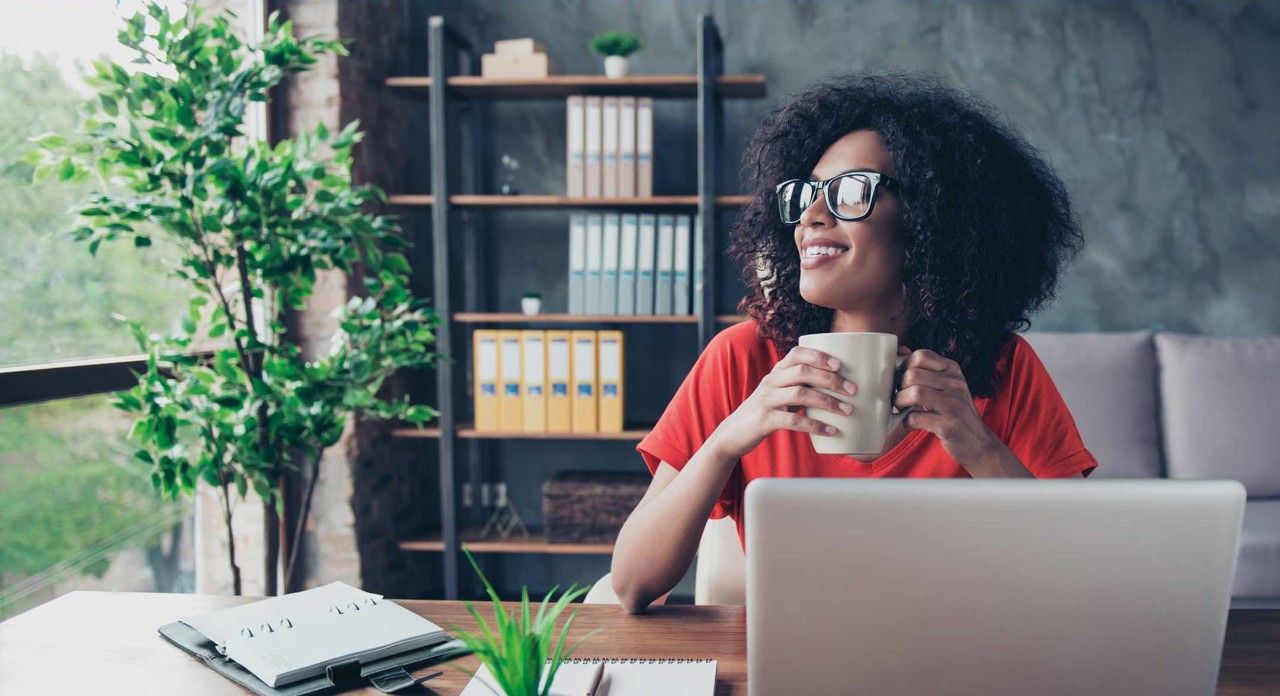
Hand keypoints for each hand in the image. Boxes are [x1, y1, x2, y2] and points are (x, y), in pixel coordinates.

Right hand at [709, 346, 857, 460]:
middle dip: (831, 379)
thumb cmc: (765, 412)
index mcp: (776, 372)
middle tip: (853, 390)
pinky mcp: (765, 420)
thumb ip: (799, 385)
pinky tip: (831, 431)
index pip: (796, 354)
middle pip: (802, 372)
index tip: (841, 364)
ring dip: (827, 402)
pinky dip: (815, 425)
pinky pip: (793, 420)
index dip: (819, 356)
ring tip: (847, 410)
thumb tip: (837, 386)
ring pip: (800, 394)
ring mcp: (767, 400)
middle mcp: (771, 382)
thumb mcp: (778, 393)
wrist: (733, 433)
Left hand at [893, 347, 1001, 469]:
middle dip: (899, 387)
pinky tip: (911, 423)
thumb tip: (901, 350)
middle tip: (899, 397)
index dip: (904, 367)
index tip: (903, 380)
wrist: (978, 443)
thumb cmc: (956, 412)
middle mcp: (956, 384)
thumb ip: (925, 370)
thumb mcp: (946, 386)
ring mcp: (954, 405)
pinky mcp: (949, 425)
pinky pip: (916, 418)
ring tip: (902, 408)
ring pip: (914, 393)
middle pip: (913, 374)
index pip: (921, 356)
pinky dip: (907, 422)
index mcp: (953, 370)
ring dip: (900, 402)